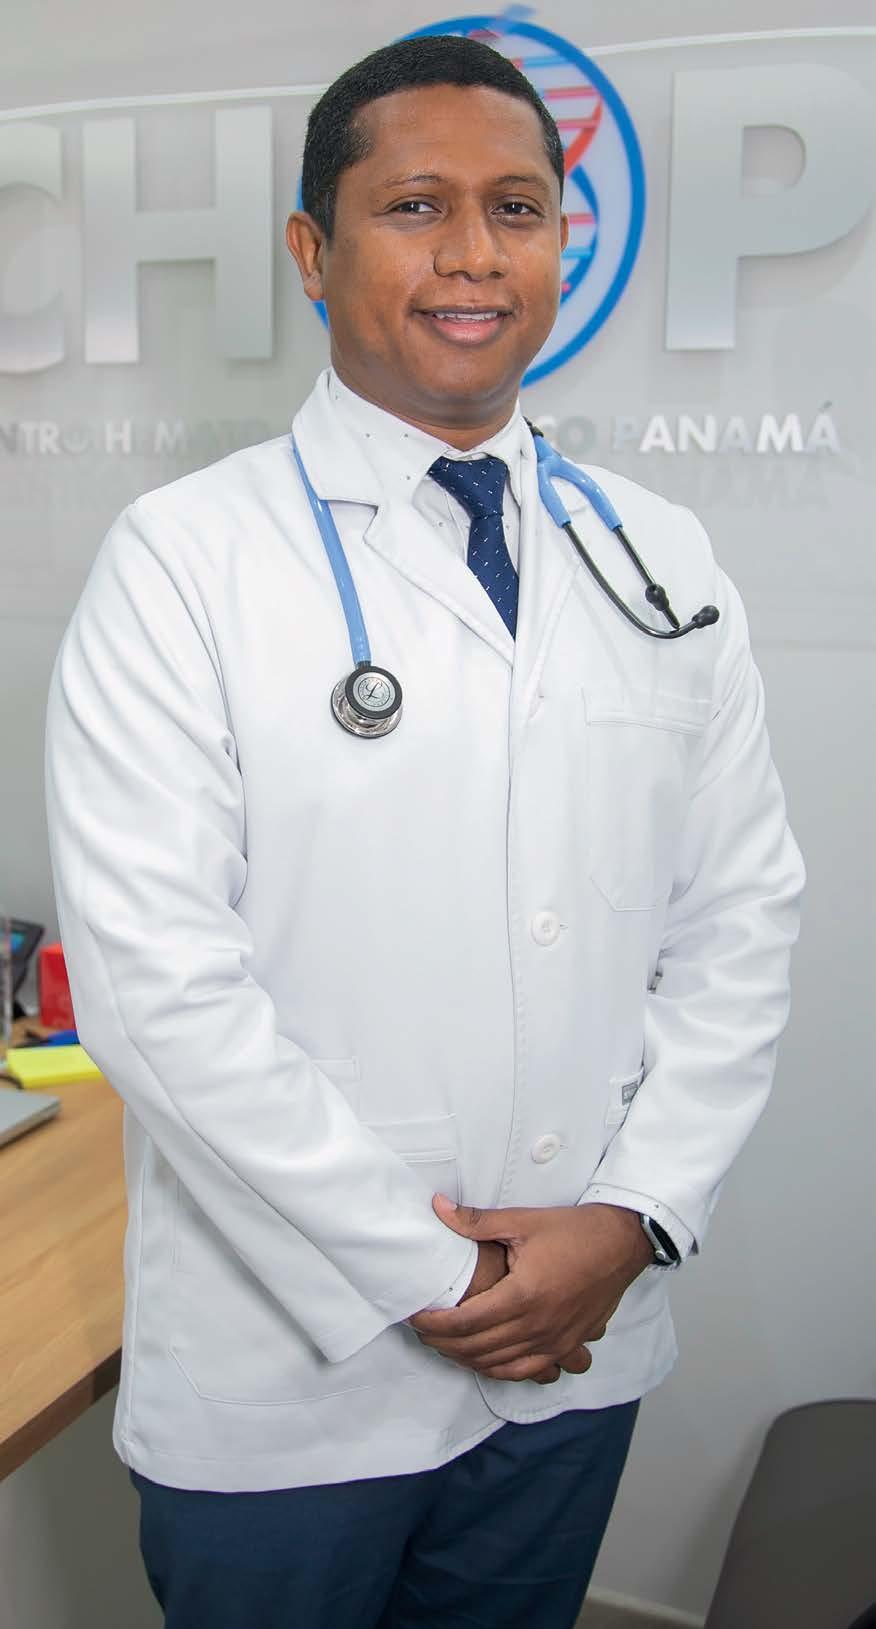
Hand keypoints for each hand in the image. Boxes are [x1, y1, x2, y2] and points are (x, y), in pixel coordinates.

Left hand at [409, 1197, 653, 1383]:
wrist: (622, 1243)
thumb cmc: (575, 1230)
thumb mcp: (523, 1220)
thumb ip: (476, 1221)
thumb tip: (438, 1208)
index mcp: (523, 1295)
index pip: (465, 1322)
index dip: (434, 1323)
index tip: (415, 1317)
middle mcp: (538, 1326)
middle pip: (477, 1348)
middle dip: (443, 1343)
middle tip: (423, 1330)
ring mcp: (554, 1342)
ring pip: (499, 1365)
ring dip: (467, 1359)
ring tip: (446, 1345)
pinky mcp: (566, 1346)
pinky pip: (526, 1371)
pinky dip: (499, 1370)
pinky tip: (485, 1361)